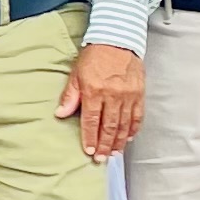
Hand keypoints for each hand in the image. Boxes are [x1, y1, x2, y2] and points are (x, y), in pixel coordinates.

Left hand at [55, 40, 143, 160]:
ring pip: (124, 124)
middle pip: (109, 127)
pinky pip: (137, 116)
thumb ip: (70, 95)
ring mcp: (128, 95)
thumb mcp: (76, 73)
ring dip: (118, 141)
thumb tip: (60, 114)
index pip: (92, 120)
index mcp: (94, 91)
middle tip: (101, 159)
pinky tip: (128, 138)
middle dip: (104, 145)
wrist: (118, 40)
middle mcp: (113, 95)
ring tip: (113, 153)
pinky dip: (133, 129)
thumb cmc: (94, 56)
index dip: (90, 138)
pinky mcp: (139, 93)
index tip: (89, 151)